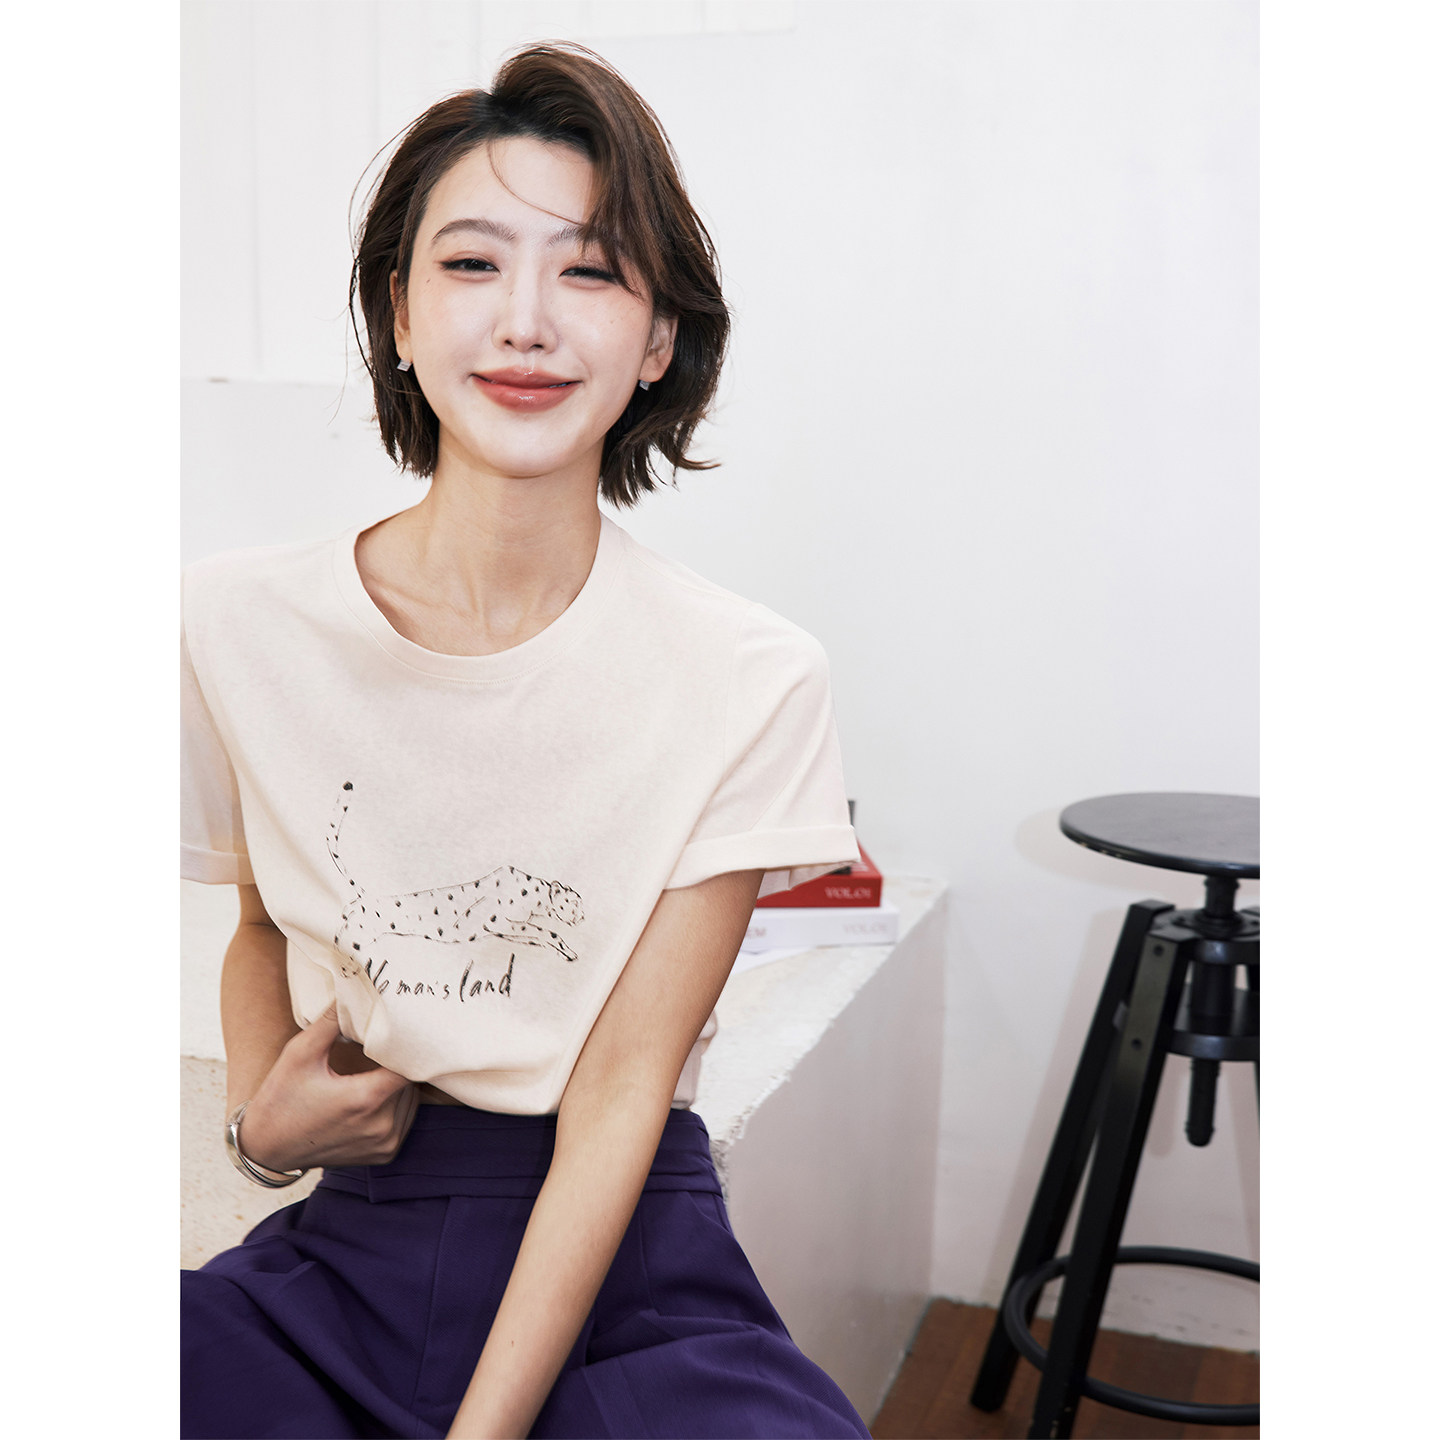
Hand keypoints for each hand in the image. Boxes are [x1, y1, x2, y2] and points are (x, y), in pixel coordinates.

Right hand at [236, 1005, 419, 1171]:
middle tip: (382, 1046)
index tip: (401, 1030)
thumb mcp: (300, 1054)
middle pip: (411, 1081)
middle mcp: (381, 1125)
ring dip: (399, 1083)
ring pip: (412, 1099)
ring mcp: (385, 1143)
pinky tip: (373, 1094)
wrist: (267, 1149)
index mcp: (365, 1099)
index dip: (409, 1045)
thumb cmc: (281, 1098)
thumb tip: (353, 988)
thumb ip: (331, 1021)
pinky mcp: (385, 1153)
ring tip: (374, 1070)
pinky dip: (397, 1104)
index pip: (411, 1064)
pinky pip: (406, 1119)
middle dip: (399, 1062)